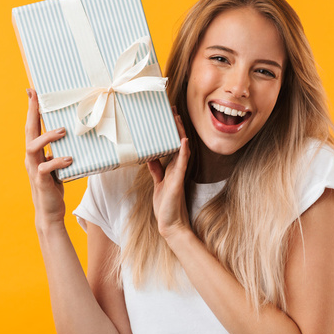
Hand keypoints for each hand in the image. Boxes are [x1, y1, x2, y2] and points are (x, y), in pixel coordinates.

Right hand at [24, 89, 73, 224]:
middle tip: (37, 98)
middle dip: (32, 113)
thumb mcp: (58, 166)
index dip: (32, 110)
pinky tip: (69, 159)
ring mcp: (34, 168)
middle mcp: (31, 158)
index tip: (32, 91)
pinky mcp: (40, 180)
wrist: (50, 212)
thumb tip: (72, 137)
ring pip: (32, 146)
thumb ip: (59, 152)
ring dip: (47, 137)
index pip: (32, 127)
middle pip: (28, 131)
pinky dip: (57, 161)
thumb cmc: (54, 188)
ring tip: (63, 131)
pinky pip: (44, 167)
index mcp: (35, 153)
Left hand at [147, 112, 190, 239]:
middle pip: (178, 142)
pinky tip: (184, 141)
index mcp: (172, 168)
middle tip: (172, 109)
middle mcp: (177, 168)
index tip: (168, 116)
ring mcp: (178, 174)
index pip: (173, 145)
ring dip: (180, 133)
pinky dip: (183, 152)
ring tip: (177, 118)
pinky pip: (182, 164)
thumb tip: (149, 156)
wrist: (170, 224)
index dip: (171, 131)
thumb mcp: (158, 183)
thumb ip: (156, 169)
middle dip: (175, 126)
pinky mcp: (178, 181)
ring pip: (181, 149)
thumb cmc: (165, 205)